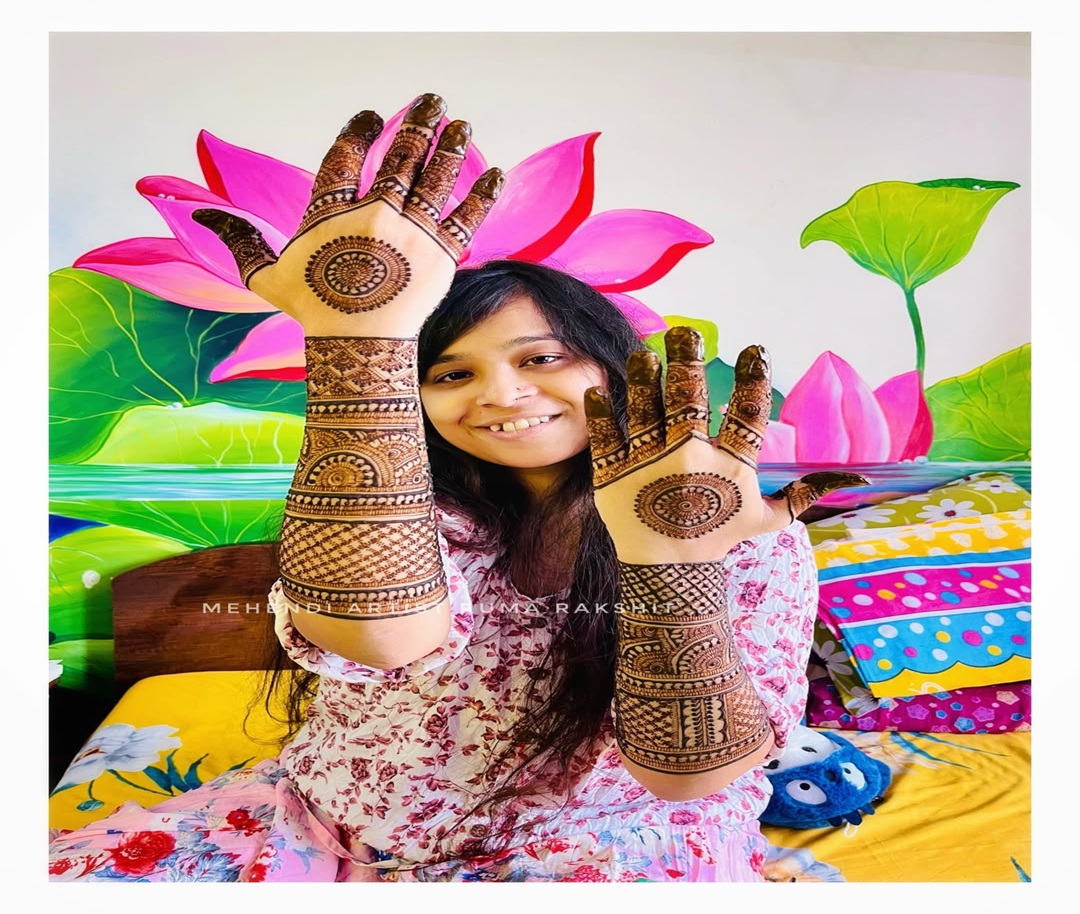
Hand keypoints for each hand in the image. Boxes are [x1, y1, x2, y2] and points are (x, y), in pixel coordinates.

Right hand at [191, 93, 504, 337]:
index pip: (345, 155)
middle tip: (432, 101)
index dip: (360, 130)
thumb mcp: (266, 276)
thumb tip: (197, 215)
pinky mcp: (441, 255)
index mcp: (331, 213)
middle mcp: (375, 215)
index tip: (374, 117)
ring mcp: (411, 233)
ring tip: (461, 125)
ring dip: (451, 145)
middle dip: (418, 123)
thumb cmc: (312, 312)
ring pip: (436, 177)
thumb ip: (239, 240)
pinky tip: (494, 171)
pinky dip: (482, 192)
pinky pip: (467, 216)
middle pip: (399, 156)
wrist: (358, 349)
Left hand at [584, 328, 869, 563]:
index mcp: (729, 466)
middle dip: (687, 362)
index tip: (754, 349)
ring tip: (645, 353)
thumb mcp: (767, 518)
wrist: (670, 574)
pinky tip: (598, 389)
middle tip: (685, 332)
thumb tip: (859, 481)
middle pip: (688, 402)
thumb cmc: (720, 538)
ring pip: (645, 412)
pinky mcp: (613, 477)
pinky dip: (602, 414)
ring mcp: (648, 467)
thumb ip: (806, 492)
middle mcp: (688, 462)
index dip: (753, 380)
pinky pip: (606, 438)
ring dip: (644, 378)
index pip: (746, 415)